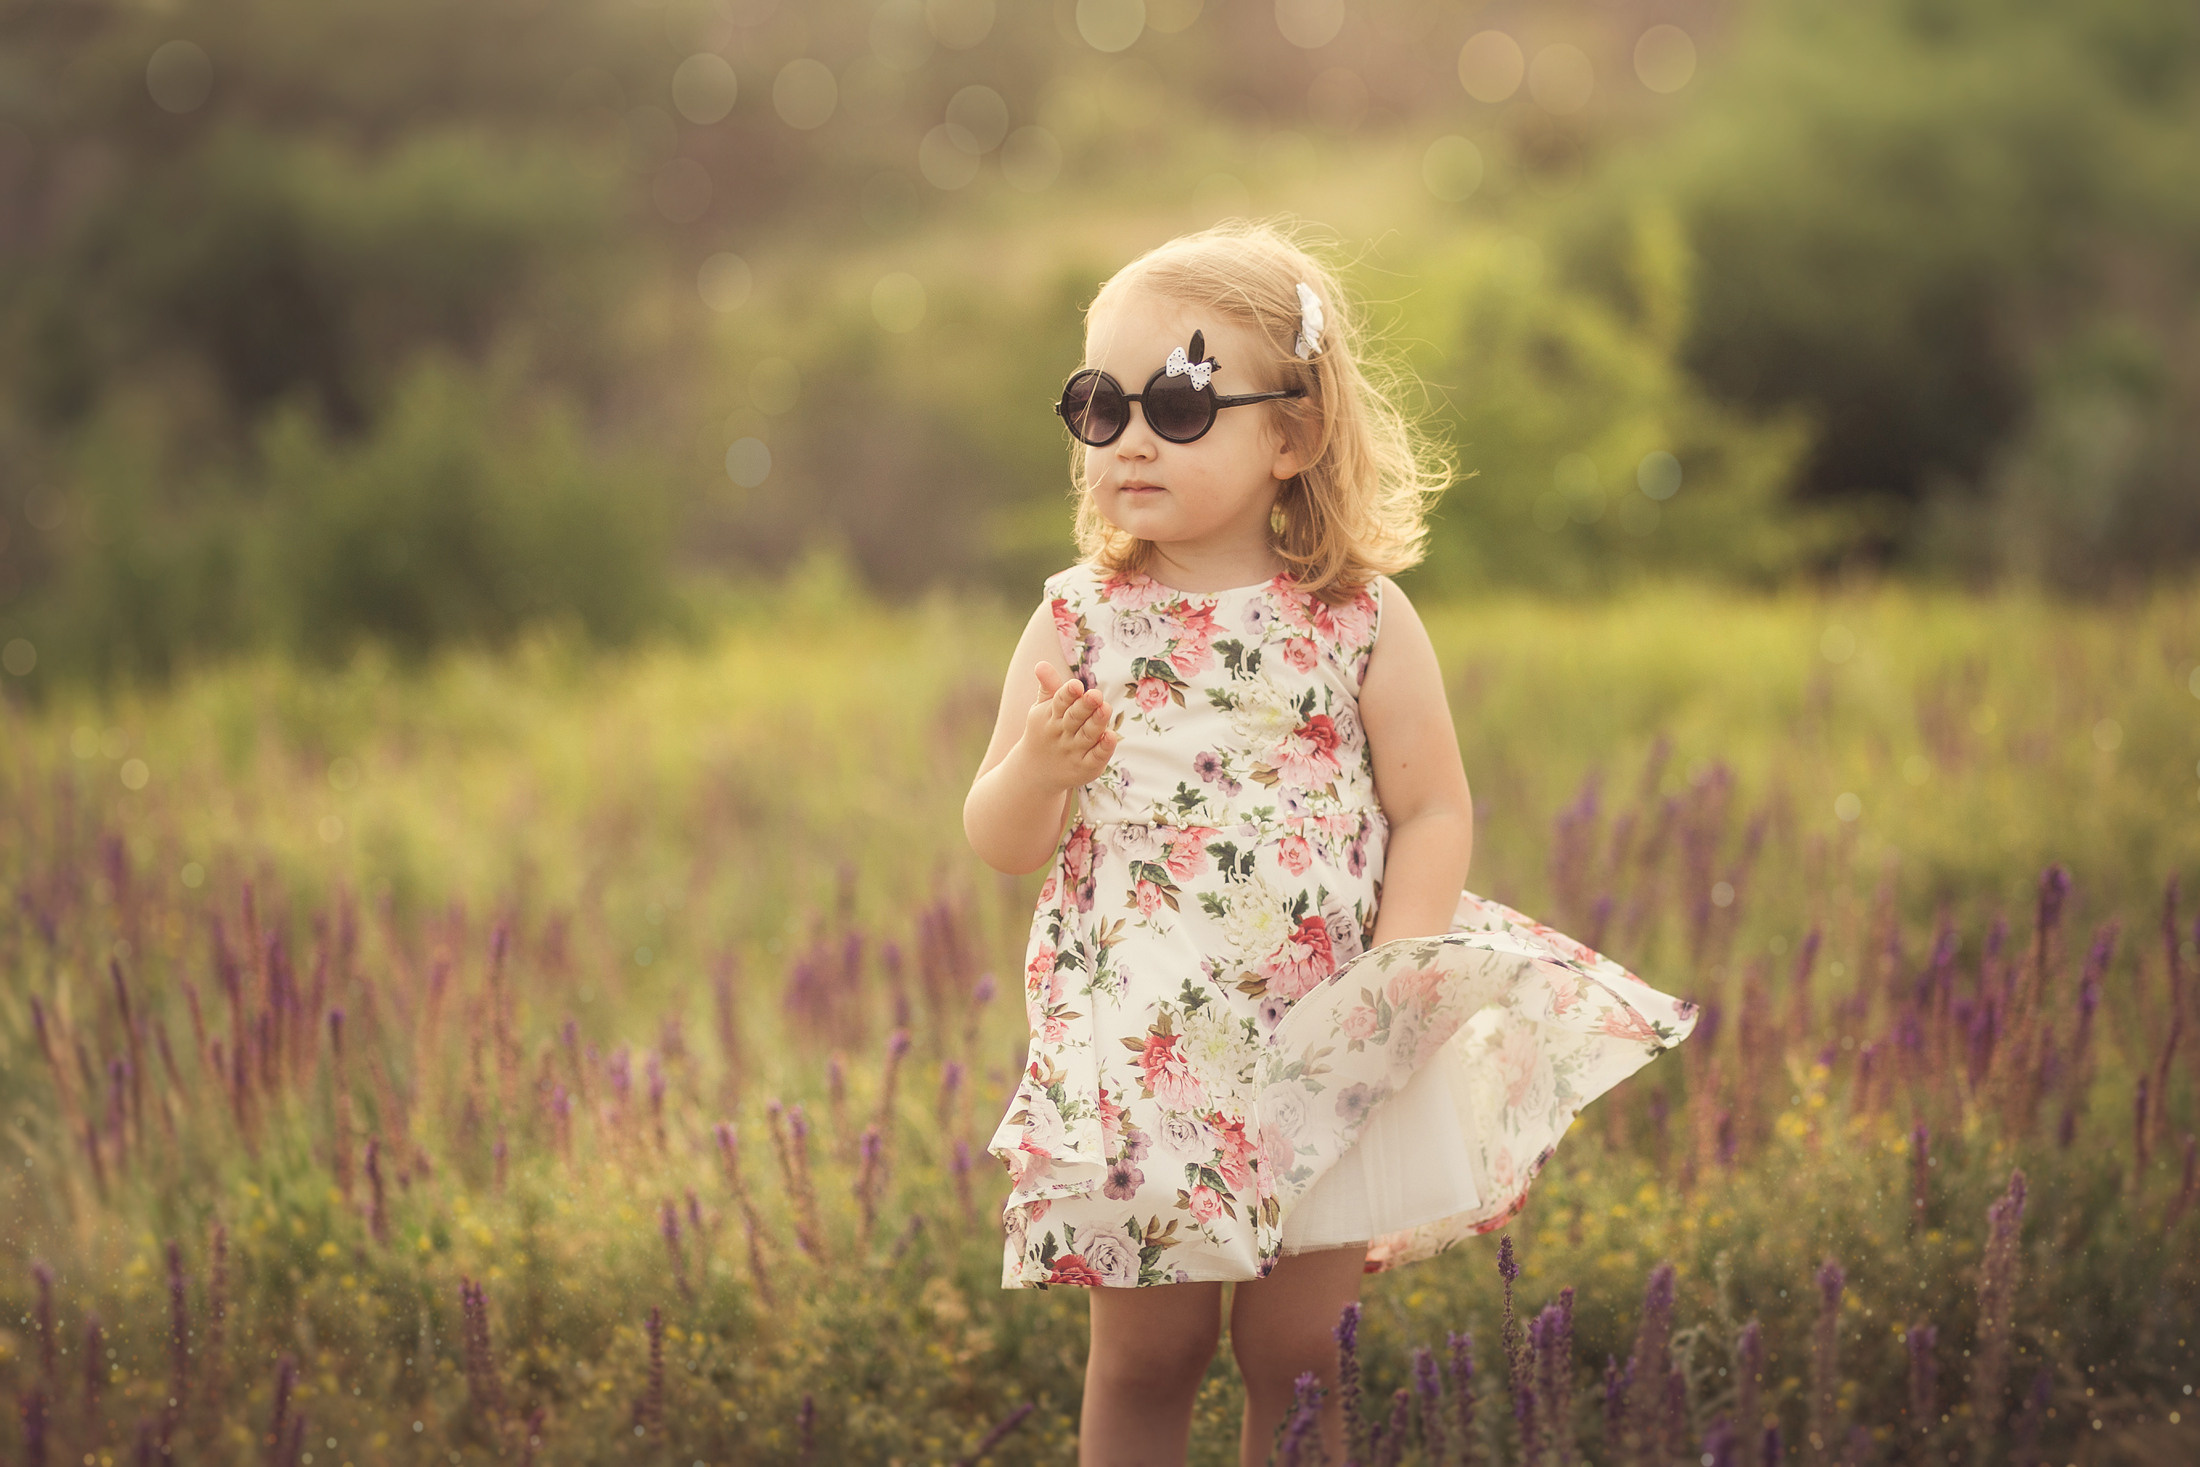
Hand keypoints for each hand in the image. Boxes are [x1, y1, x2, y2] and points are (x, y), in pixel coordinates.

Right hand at [1014, 661, 1117, 790]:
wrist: (1035, 772)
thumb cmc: (1045, 731)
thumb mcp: (1043, 709)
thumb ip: (1049, 687)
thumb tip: (1040, 663)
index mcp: (1052, 715)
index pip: (1060, 702)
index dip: (1068, 694)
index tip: (1076, 685)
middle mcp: (1062, 733)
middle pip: (1075, 718)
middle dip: (1085, 706)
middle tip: (1096, 695)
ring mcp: (1073, 751)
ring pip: (1087, 736)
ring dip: (1097, 723)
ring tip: (1106, 709)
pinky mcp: (1085, 767)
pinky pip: (1095, 757)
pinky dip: (1103, 748)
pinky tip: (1111, 737)